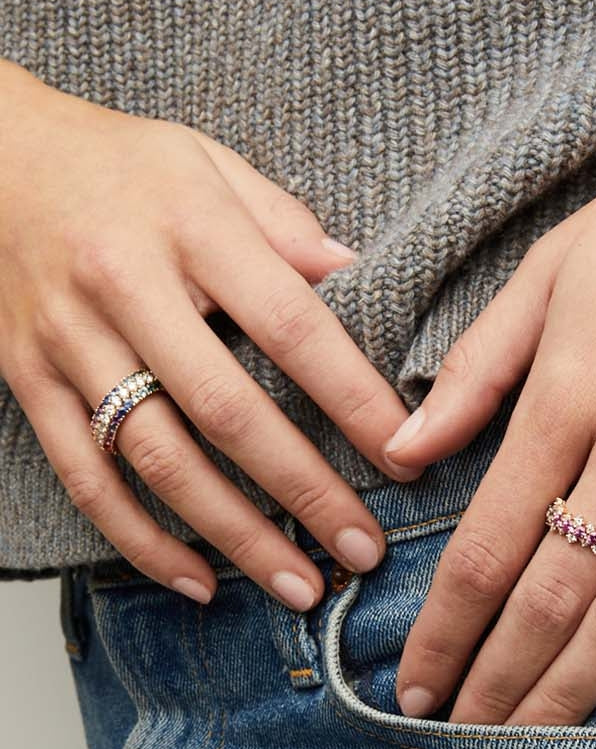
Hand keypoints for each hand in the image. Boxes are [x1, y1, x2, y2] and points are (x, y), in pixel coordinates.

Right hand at [0, 58, 419, 608]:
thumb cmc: (119, 167)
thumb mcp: (209, 164)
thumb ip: (285, 226)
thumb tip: (362, 278)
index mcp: (188, 225)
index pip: (290, 324)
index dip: (353, 399)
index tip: (405, 454)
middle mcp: (124, 286)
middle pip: (225, 410)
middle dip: (304, 490)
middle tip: (362, 548)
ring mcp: (70, 342)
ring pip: (158, 461)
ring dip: (235, 536)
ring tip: (299, 585)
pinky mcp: (30, 383)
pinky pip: (88, 479)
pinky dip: (142, 542)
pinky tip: (199, 583)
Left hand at [382, 37, 595, 748]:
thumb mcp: (550, 267)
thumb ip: (474, 369)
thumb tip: (400, 452)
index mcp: (570, 391)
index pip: (487, 542)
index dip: (443, 629)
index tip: (414, 685)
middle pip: (551, 595)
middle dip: (495, 679)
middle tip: (454, 739)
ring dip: (576, 690)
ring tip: (528, 746)